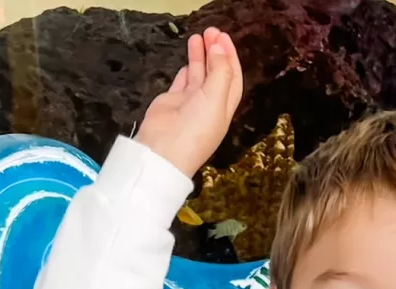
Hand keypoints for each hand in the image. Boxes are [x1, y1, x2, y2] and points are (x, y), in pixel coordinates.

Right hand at [136, 28, 242, 178]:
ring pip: (198, 74)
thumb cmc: (194, 131)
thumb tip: (220, 50)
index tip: (223, 38)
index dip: (229, 56)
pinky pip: (182, 81)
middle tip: (211, 31)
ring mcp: (190, 104)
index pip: (232, 76)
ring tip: (198, 37)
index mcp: (225, 106)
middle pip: (216, 72)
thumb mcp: (215, 99)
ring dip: (200, 56)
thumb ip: (219, 73)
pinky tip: (189, 57)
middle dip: (215, 52)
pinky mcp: (173, 102)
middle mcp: (209, 105)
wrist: (163, 150)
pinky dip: (186, 69)